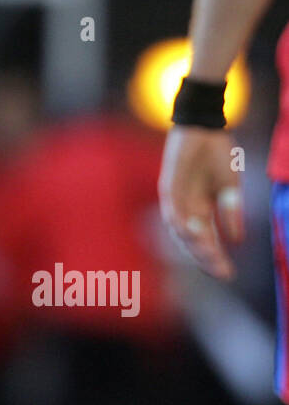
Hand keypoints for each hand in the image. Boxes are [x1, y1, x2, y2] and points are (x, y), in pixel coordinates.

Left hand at [158, 125, 243, 279]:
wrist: (204, 129)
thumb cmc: (216, 156)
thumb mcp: (230, 187)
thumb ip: (231, 212)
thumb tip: (237, 241)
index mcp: (201, 212)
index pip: (207, 242)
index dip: (216, 259)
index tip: (228, 275)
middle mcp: (186, 212)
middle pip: (193, 243)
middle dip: (207, 258)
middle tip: (221, 273)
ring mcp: (175, 202)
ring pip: (181, 232)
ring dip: (195, 245)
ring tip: (210, 257)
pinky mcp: (168, 189)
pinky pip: (172, 212)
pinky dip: (181, 224)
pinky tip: (193, 234)